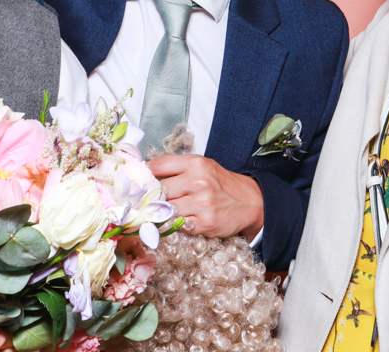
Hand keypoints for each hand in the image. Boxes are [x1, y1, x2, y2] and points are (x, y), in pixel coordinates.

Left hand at [148, 154, 263, 239]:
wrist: (251, 202)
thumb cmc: (221, 184)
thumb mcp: (203, 167)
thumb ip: (177, 169)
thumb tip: (145, 176)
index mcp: (196, 163)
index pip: (157, 165)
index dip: (143, 175)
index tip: (137, 183)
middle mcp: (198, 181)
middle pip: (158, 190)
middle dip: (148, 197)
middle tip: (142, 202)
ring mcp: (201, 203)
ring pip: (164, 209)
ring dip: (158, 213)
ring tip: (155, 214)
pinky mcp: (203, 223)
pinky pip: (176, 225)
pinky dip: (171, 224)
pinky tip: (173, 221)